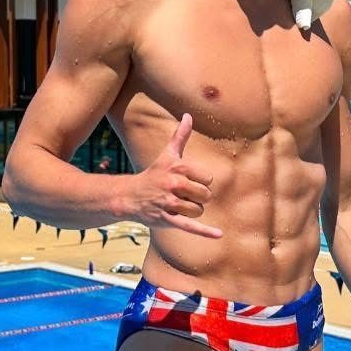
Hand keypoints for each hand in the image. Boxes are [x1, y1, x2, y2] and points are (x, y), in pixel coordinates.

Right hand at [127, 114, 221, 238]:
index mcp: (178, 168)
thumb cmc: (153, 175)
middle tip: (181, 195)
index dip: (200, 182)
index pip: (208, 179)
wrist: (131, 196)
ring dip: (191, 211)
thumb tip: (188, 115)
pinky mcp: (168, 219)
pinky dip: (205, 232)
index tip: (186, 182)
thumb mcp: (167, 155)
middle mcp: (174, 184)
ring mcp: (170, 203)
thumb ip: (180, 136)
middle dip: (197, 198)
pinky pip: (190, 226)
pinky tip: (219, 234)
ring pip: (198, 211)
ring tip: (176, 206)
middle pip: (205, 196)